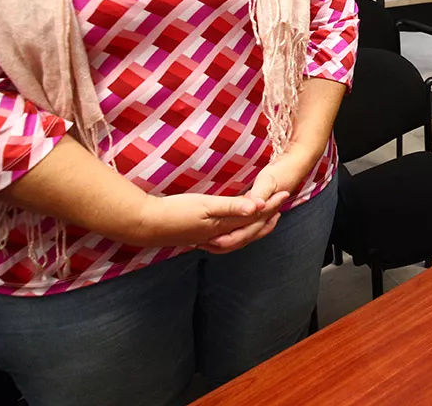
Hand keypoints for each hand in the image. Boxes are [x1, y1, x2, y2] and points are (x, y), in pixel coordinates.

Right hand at [133, 190, 288, 248]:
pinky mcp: (198, 238)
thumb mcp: (206, 205)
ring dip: (255, 228)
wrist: (145, 225)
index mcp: (223, 227)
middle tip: (282, 204)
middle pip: (251, 228)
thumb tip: (259, 207)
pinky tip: (232, 230)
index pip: (255, 216)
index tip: (286, 193)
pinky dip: (237, 234)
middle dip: (269, 217)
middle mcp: (219, 236)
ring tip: (266, 219)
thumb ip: (233, 206)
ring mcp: (208, 239)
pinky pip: (226, 239)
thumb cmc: (174, 212)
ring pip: (240, 236)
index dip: (272, 205)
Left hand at [200, 156, 308, 253]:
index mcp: (263, 214)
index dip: (226, 240)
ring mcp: (261, 215)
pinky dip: (232, 230)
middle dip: (222, 244)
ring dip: (227, 240)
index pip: (244, 234)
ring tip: (207, 242)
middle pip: (242, 238)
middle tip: (201, 245)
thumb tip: (254, 207)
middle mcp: (262, 218)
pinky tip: (222, 227)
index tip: (209, 240)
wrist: (296, 164)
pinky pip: (244, 225)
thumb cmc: (282, 171)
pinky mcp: (258, 210)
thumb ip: (260, 194)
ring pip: (243, 235)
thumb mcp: (268, 180)